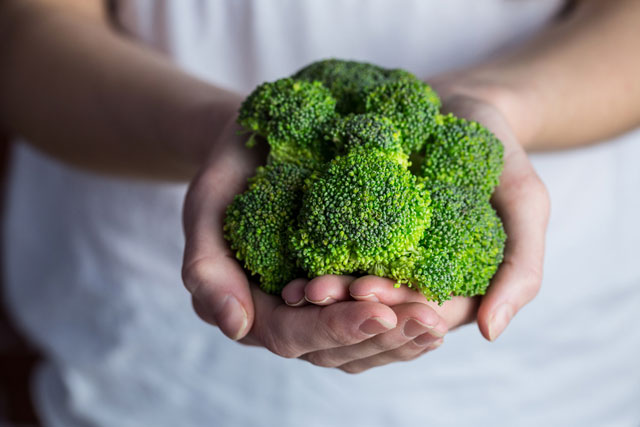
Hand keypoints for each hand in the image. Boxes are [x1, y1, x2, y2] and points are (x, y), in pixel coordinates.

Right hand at [181, 114, 445, 372]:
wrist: (257, 147)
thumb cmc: (230, 173)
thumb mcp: (206, 207)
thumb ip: (207, 267)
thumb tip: (236, 327)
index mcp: (252, 306)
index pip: (293, 334)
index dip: (336, 328)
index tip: (380, 312)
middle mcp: (289, 316)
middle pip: (336, 349)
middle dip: (383, 337)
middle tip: (429, 320)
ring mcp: (320, 308)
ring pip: (361, 345)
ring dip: (403, 338)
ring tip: (440, 321)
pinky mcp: (346, 290)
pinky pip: (377, 319)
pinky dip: (406, 318)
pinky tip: (440, 308)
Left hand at [285, 90, 549, 341]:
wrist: (459, 104)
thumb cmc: (496, 150)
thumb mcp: (525, 200)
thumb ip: (521, 264)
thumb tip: (491, 332)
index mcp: (457, 284)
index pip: (425, 315)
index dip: (395, 311)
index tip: (365, 292)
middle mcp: (416, 281)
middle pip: (382, 313)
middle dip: (349, 308)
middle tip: (315, 292)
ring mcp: (385, 260)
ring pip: (353, 298)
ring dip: (326, 298)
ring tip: (298, 287)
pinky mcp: (358, 235)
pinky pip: (335, 261)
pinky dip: (315, 269)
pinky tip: (288, 267)